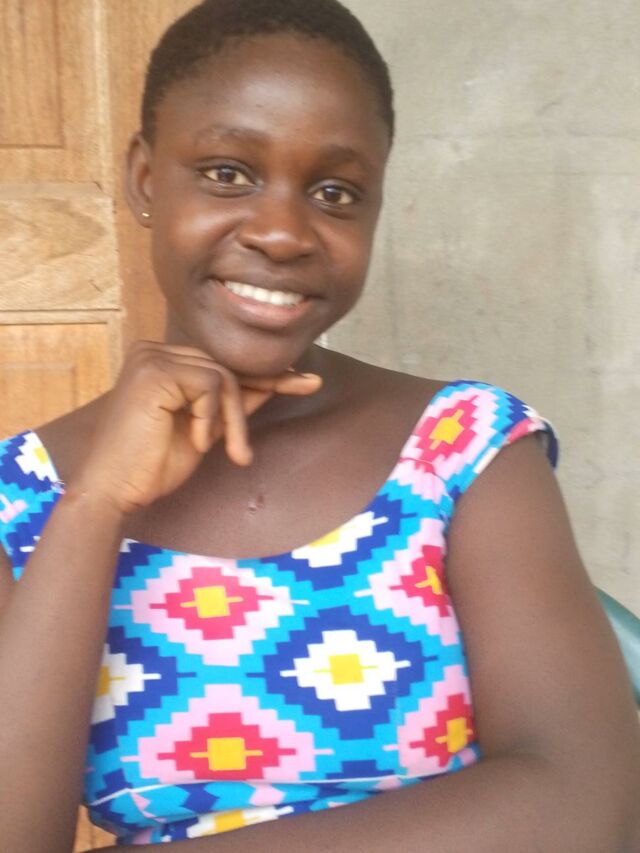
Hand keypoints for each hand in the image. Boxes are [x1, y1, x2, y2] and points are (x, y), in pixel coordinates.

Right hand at [68, 341, 321, 514]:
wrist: (114, 490)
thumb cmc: (152, 465)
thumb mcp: (205, 429)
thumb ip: (232, 404)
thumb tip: (275, 384)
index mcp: (163, 361)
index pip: (224, 365)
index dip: (267, 377)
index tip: (308, 383)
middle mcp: (155, 350)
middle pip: (229, 369)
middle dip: (248, 408)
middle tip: (241, 452)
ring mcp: (152, 357)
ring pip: (226, 377)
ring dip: (233, 420)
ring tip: (227, 452)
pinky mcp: (155, 370)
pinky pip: (212, 385)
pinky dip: (213, 417)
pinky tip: (196, 442)